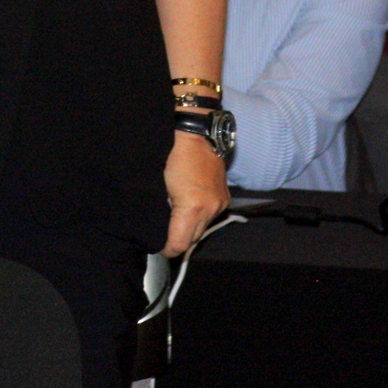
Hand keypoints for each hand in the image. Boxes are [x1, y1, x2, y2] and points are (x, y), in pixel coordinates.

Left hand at [161, 129, 228, 256]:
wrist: (199, 138)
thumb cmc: (176, 159)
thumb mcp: (163, 188)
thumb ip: (167, 211)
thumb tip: (165, 228)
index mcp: (192, 208)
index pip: (181, 243)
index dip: (169, 249)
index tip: (162, 248)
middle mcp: (210, 210)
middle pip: (194, 240)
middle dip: (180, 240)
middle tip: (167, 237)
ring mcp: (220, 205)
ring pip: (203, 229)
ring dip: (191, 229)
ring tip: (179, 221)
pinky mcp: (225, 199)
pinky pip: (211, 218)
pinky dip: (201, 218)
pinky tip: (192, 210)